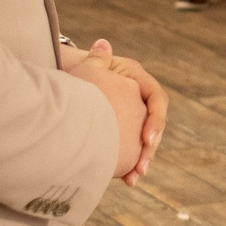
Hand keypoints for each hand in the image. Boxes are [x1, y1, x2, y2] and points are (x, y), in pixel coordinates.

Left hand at [67, 51, 148, 178]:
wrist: (68, 84)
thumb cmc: (76, 71)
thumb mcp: (86, 67)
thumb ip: (97, 61)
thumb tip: (102, 45)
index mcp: (136, 78)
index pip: (156, 98)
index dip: (156, 119)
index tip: (147, 139)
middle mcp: (139, 97)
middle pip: (154, 124)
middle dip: (150, 147)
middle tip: (142, 166)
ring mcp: (134, 116)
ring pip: (146, 141)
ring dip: (143, 160)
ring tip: (134, 178)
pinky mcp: (125, 133)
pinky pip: (134, 150)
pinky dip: (132, 166)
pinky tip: (128, 181)